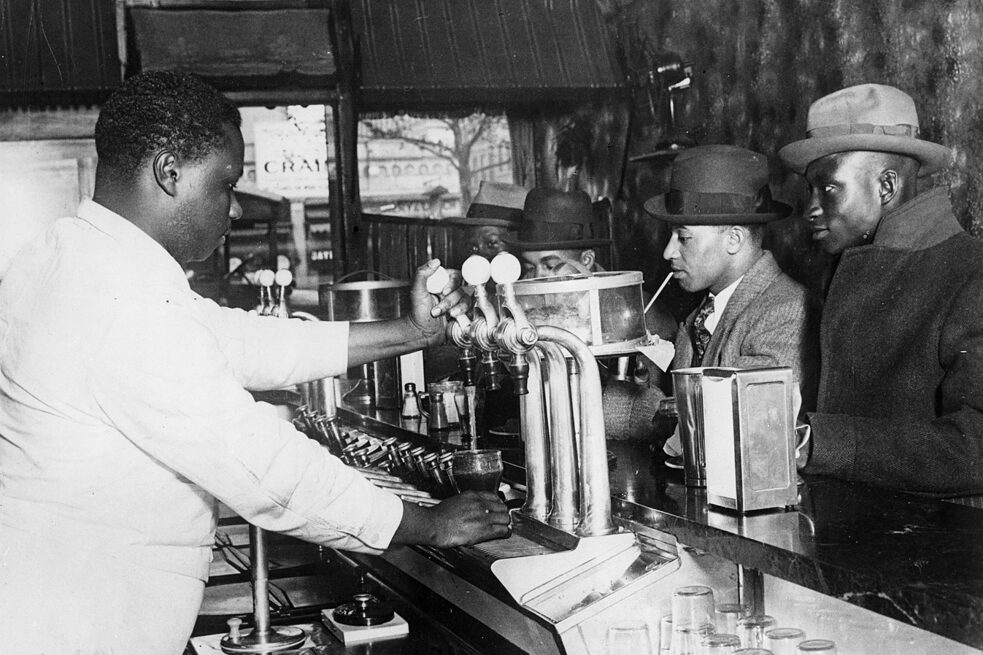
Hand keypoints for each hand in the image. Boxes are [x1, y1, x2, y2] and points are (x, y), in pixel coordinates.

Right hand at [394, 491, 509, 547]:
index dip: (497, 504)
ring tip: (503, 526)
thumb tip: (473, 507)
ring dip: (505, 522)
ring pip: (505, 518)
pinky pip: (502, 530)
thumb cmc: (440, 515)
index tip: (497, 508)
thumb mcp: (455, 500)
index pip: (494, 496)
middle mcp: (480, 504)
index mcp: (473, 495)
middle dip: (503, 513)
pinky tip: (504, 533)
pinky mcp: (484, 530)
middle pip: (502, 507)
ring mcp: (484, 516)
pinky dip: (506, 532)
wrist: (435, 525)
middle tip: (501, 518)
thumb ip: (468, 502)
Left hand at [409, 259, 472, 345]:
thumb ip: (422, 274)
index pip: (456, 275)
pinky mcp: (463, 313)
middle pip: (462, 288)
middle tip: (438, 309)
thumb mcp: (416, 291)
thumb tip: (436, 261)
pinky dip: (461, 314)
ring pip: (466, 300)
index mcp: (442, 282)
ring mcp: (458, 302)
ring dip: (455, 308)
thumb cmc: (417, 312)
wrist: (422, 332)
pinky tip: (452, 318)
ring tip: (443, 315)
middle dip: (450, 300)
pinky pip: (470, 310)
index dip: (452, 283)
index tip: (443, 292)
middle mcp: (451, 291)